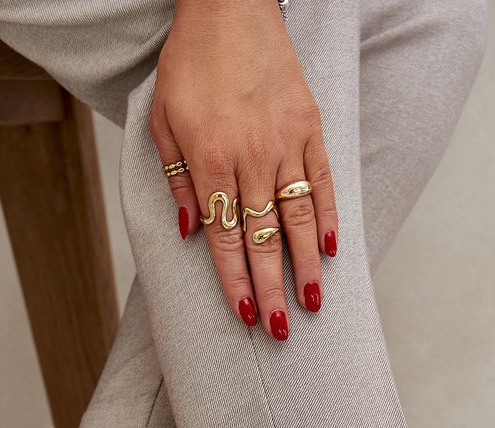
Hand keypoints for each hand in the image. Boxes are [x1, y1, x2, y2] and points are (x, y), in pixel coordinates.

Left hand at [148, 0, 338, 339]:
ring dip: (306, 267)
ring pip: (298, 218)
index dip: (236, 280)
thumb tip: (192, 234)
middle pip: (264, 238)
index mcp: (211, 160)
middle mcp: (252, 158)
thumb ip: (177, 181)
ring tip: (314, 304)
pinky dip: (328, 218)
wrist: (229, 6)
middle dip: (272, 289)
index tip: (245, 315)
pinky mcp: (310, 127)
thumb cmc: (190, 66)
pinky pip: (322, 182)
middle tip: (280, 329)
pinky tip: (331, 252)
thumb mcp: (163, 122)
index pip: (225, 237)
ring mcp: (286, 143)